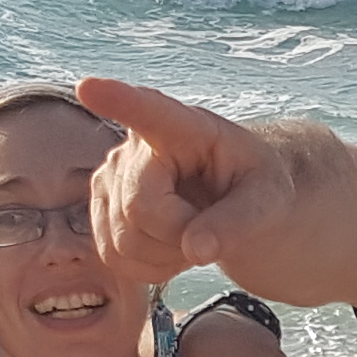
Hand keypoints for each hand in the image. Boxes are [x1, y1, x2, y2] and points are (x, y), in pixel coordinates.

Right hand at [77, 75, 293, 290]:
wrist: (232, 200)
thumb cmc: (253, 186)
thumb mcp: (267, 198)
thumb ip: (239, 220)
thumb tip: (195, 249)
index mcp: (183, 126)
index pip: (148, 111)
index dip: (118, 100)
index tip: (89, 87)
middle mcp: (135, 146)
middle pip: (139, 209)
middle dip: (179, 236)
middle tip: (211, 229)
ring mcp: (110, 177)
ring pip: (124, 241)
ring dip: (167, 257)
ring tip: (194, 233)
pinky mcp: (100, 209)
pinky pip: (115, 258)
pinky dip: (150, 269)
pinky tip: (171, 248)